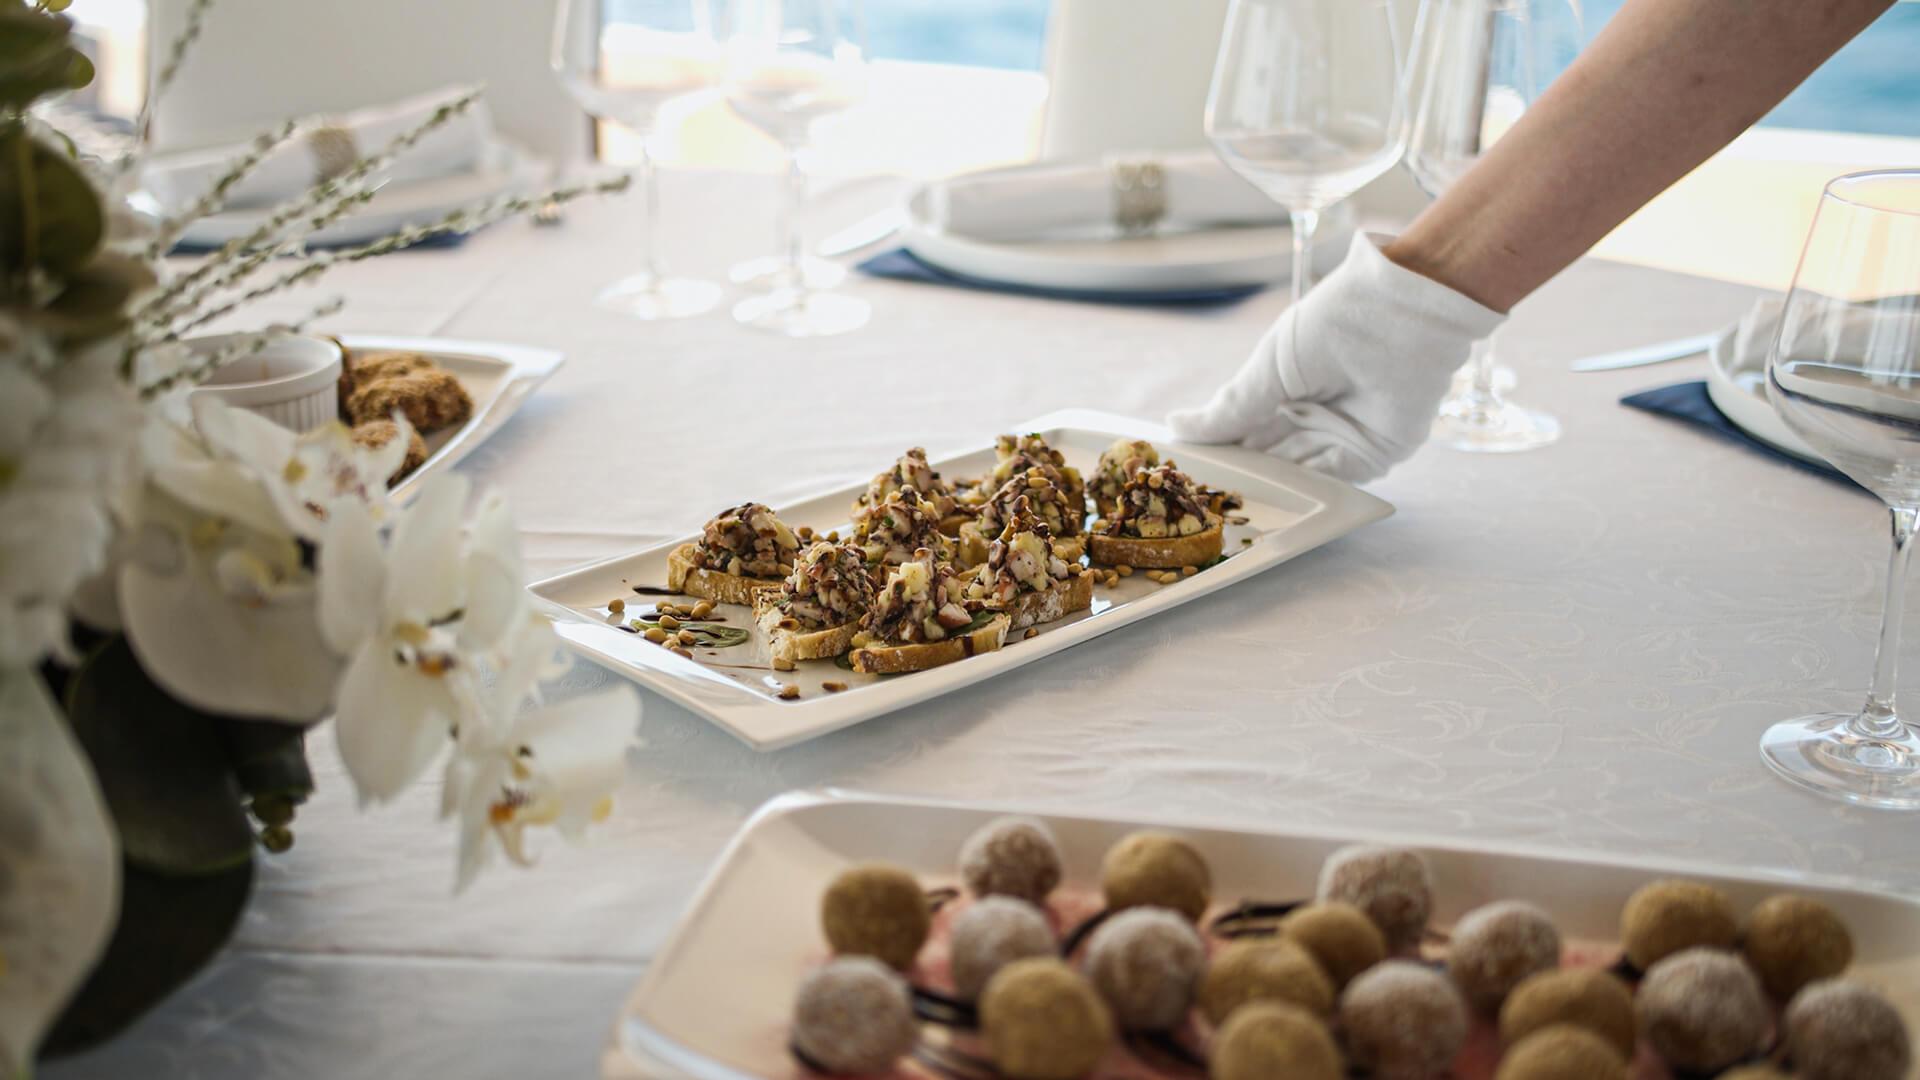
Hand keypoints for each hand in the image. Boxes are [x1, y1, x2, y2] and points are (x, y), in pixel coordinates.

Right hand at [1167, 234, 1503, 482]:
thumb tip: (1175, 428)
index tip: (1189, 473)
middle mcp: (1311, 413)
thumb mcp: (1268, 368)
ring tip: (1237, 508)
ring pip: (1298, 473)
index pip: (1244, 429)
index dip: (1219, 450)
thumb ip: (1230, 409)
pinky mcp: (1374, 453)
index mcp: (1284, 386)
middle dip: (1244, 476)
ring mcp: (1342, 435)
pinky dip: (1308, 491)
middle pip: (1270, 456)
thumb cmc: (1330, 326)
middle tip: (1208, 501)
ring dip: (1272, 489)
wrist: (1400, 317)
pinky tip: (1279, 501)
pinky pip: (1334, 479)